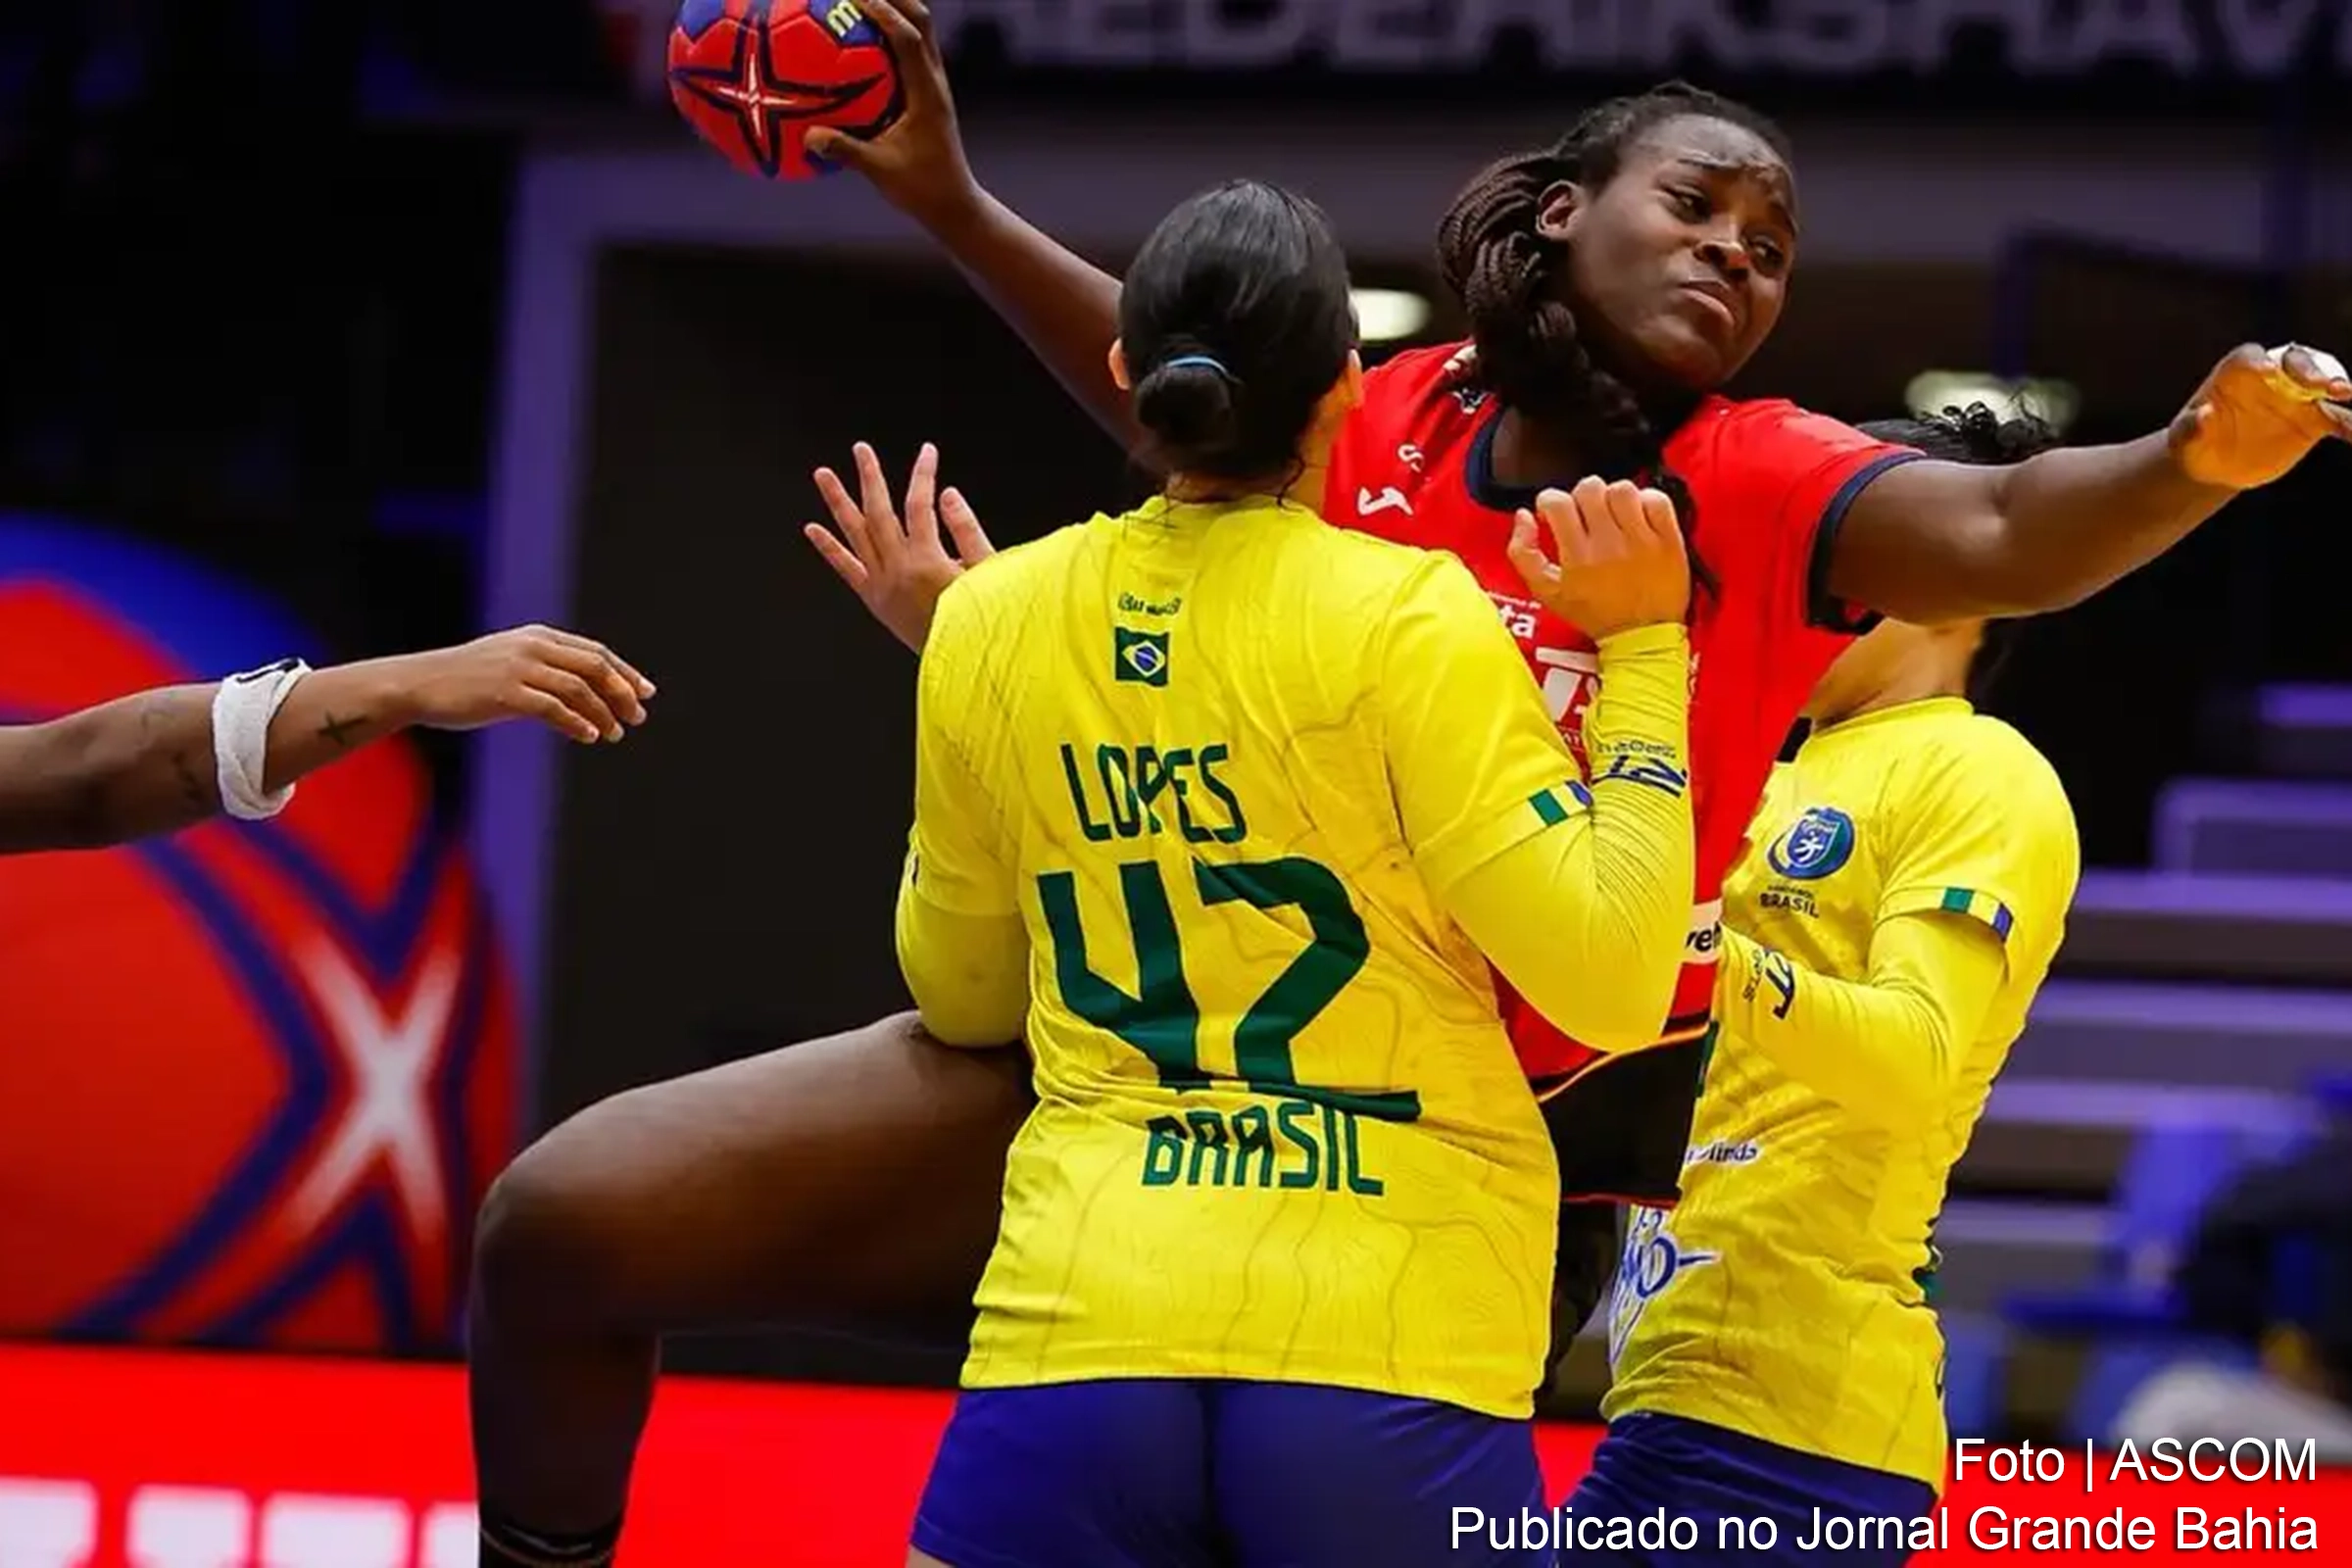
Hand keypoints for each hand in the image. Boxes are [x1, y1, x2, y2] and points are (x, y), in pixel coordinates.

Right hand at [388, 626, 653, 743]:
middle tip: (639, 716)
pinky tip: (589, 736)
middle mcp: (533, 647)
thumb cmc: (466, 679)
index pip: (595, 652)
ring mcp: (519, 669)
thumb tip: (584, 693)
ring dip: (603, 713)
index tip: (646, 693)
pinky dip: (577, 723)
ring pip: (578, 689)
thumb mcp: (510, 662)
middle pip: (594, 667)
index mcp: (539, 637)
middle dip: (623, 692)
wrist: (419, 684)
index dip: (625, 673)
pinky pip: (553, 709)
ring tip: (615, 734)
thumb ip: (546, 669)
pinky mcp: (506, 694)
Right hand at [805, 0, 979, 227]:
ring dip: (895, 10)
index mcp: (927, 93)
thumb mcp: (881, 171)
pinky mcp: (929, 94)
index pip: (909, 39)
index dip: (884, 11)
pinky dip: (890, 36)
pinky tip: (861, 40)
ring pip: (921, 32)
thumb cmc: (923, 188)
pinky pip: (911, 53)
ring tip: (860, 1)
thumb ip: (845, 151)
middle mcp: (935, 82)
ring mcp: (934, 86)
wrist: (954, 204)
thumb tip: (808, 137)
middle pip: (921, 20)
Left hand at [806, 440, 994, 651]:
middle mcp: (898, 570)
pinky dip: (829, 549)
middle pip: (878, 512)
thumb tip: (947, 494)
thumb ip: (967, 530)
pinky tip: (812, 529)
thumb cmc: (984, 622)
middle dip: (870, 477)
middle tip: (861, 449)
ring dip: (838, 502)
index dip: (923, 474)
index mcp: (928, 561)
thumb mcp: (988, 573)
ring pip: (855, 535)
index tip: (927, 451)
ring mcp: (882, 585)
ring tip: (823, 475)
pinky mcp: (875, 601)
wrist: (966, 666)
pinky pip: (847, 570)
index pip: (920, 505)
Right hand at [1507, 477, 1689, 639]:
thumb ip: (1523, 553)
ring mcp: (1642, 540)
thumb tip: (1523, 517)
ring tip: (1613, 515)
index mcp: (1577, 556)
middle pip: (1590, 487)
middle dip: (1581, 497)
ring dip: (1614, 497)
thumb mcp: (1547, 593)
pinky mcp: (1668, 540)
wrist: (1641, 637)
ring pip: (1623, 489)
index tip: (1554, 512)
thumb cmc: (1595, 615)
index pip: (1557, 501)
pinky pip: (1657, 500)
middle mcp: (1609, 545)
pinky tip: (1638, 518)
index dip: (1550, 501)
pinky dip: (1646, 501)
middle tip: (1585, 514)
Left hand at [2170, 342, 2351, 489]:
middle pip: (2295, 361)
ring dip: (2336, 383)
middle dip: (2310, 368)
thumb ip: (2191, 426)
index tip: (2265, 370)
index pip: (2249, 356)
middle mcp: (2272, 376)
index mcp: (2236, 372)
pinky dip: (2347, 423)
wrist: (2215, 464)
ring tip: (2345, 393)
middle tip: (2322, 383)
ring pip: (2323, 382)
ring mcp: (2296, 395)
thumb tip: (2202, 415)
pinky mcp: (2312, 420)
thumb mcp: (2184, 439)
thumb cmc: (2194, 443)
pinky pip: (2335, 418)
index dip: (2257, 360)